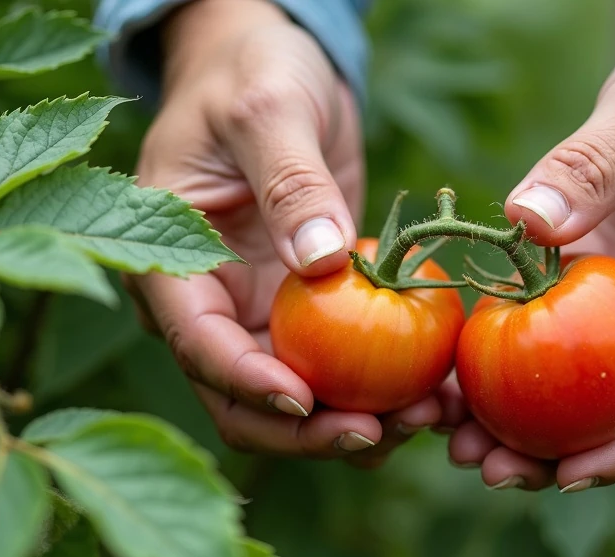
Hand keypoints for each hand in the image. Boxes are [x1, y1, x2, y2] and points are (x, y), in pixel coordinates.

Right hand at [127, 0, 440, 465]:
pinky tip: (439, 390)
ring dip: (357, 422)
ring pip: (301, 401)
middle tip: (381, 432)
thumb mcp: (268, 111)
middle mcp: (214, 307)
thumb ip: (289, 183)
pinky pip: (346, 369)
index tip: (309, 402)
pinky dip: (388, 390)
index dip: (250, 385)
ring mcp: (263, 315)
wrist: (276, 66)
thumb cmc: (254, 73)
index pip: (202, 347)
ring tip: (428, 415)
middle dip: (309, 430)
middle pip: (247, 402)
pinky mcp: (313, 312)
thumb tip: (320, 263)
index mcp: (175, 267)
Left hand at [445, 0, 614, 489]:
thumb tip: (527, 224)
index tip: (562, 474)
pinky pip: (563, 345)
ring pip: (589, 393)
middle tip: (485, 468)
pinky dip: (514, 366)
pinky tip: (459, 383)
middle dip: (558, 453)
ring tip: (457, 441)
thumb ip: (596, 166)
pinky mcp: (610, 297)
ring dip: (525, 423)